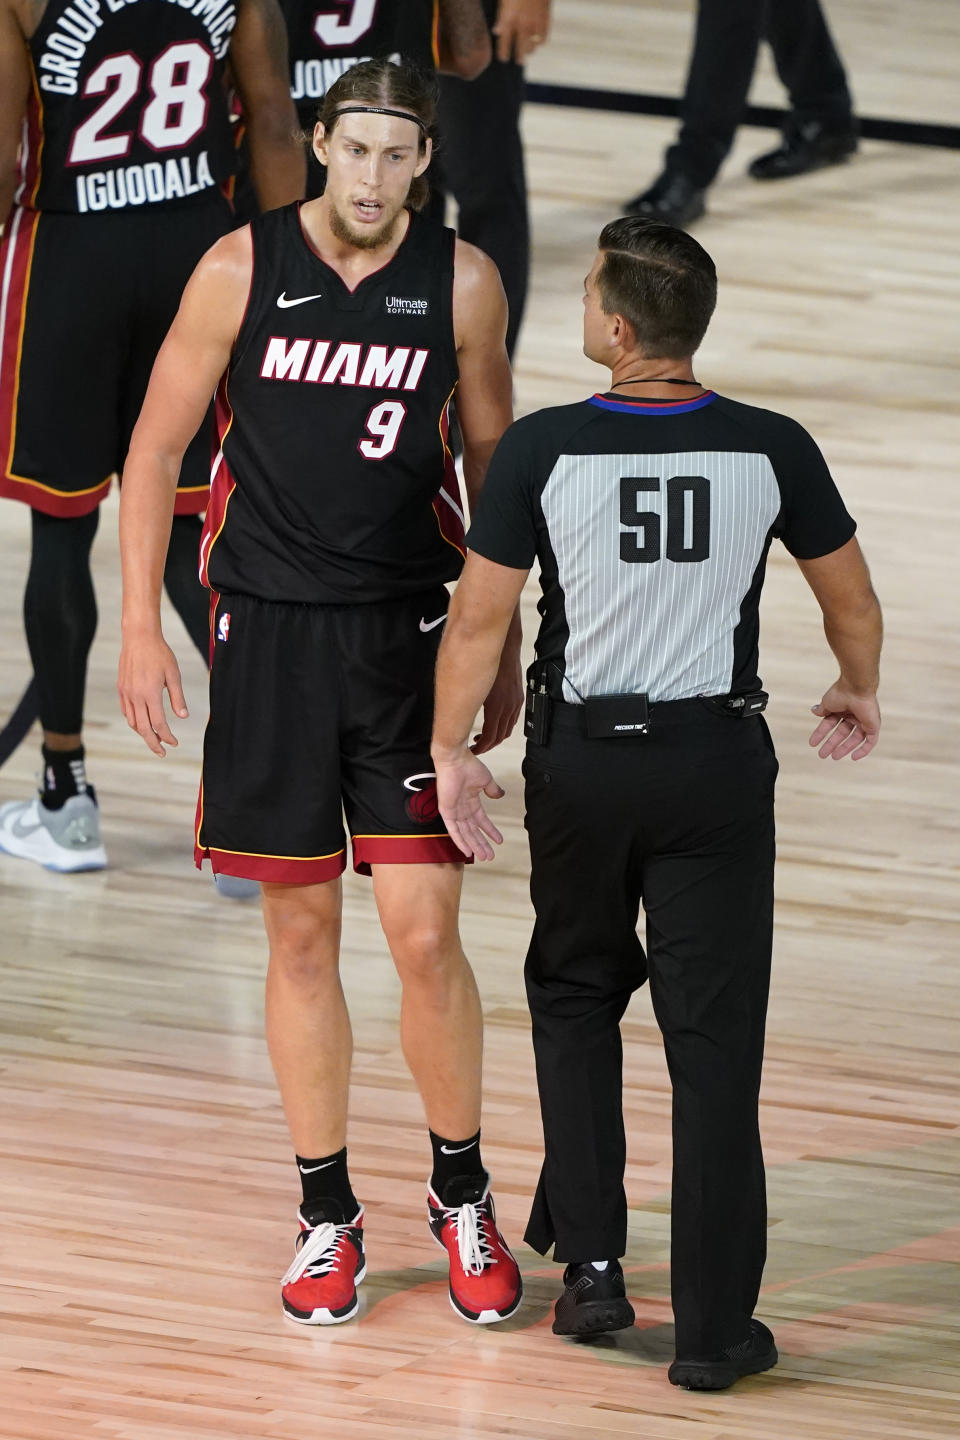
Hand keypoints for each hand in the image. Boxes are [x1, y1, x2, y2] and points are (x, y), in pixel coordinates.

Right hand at [118, 629, 187, 756]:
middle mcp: (136, 696)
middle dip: (153, 743)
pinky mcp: (121, 688)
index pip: (159, 724)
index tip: (175, 743)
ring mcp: (126, 693)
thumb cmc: (159, 654)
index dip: (167, 736)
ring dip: (143, 733)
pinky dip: (134, 721)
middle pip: (143, 729)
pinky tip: (142, 722)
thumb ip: (178, 698)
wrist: (139, 637)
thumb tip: (183, 717)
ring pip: (133, 722)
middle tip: (162, 753)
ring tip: (154, 738)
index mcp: (150, 694)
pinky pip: (127, 711)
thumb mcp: (174, 675)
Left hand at [435, 751, 504, 860]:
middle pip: (473, 831)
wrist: (455, 759)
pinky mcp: (446, 812)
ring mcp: (453, 811)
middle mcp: (462, 808)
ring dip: (474, 845)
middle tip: (491, 856)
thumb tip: (500, 795)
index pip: (481, 820)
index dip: (490, 831)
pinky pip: (453, 830)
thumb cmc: (468, 766)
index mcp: (471, 801)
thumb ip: (492, 790)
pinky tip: (467, 851)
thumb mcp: (486, 780)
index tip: (499, 841)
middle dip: (482, 844)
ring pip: (465, 833)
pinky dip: (460, 841)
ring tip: (484, 856)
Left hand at [472, 649, 522, 753]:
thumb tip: (454, 716)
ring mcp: (515, 703)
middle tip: (477, 747)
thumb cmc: (487, 661)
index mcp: (496, 707)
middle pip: (500, 737)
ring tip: (484, 737)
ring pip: (508, 730)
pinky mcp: (519, 697)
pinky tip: (496, 723)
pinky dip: (504, 726)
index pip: (490, 738)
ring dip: (497, 737)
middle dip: (488, 745)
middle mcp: (509, 707)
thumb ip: (466, 702)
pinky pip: (513, 719)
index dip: (481, 748)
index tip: (472, 750)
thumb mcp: (472, 685)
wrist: (505, 646)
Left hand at [493, 0, 550, 63]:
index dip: (503, 54)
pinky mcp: (546, 19)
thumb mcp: (503, 1)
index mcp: (508, 20)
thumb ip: (500, 18)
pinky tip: (539, 41)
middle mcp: (522, 25)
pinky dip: (541, 41)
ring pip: (533, 47)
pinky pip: (544, 38)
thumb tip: (497, 31)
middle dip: (519, 58)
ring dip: (530, 50)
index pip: (504, 44)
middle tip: (519, 61)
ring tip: (529, 51)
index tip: (504, 59)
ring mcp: (535, 23)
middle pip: (520, 50)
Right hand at [809, 682, 879, 760]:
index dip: (821, 734)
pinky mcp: (873, 726)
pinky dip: (863, 750)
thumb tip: (814, 711)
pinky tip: (854, 757)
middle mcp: (853, 715)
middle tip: (822, 754)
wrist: (856, 688)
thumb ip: (822, 710)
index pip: (830, 724)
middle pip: (842, 734)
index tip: (812, 743)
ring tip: (834, 757)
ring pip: (855, 739)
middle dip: (832, 744)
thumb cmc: (841, 693)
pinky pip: (870, 742)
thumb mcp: (827, 703)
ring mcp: (864, 721)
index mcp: (842, 709)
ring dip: (844, 748)